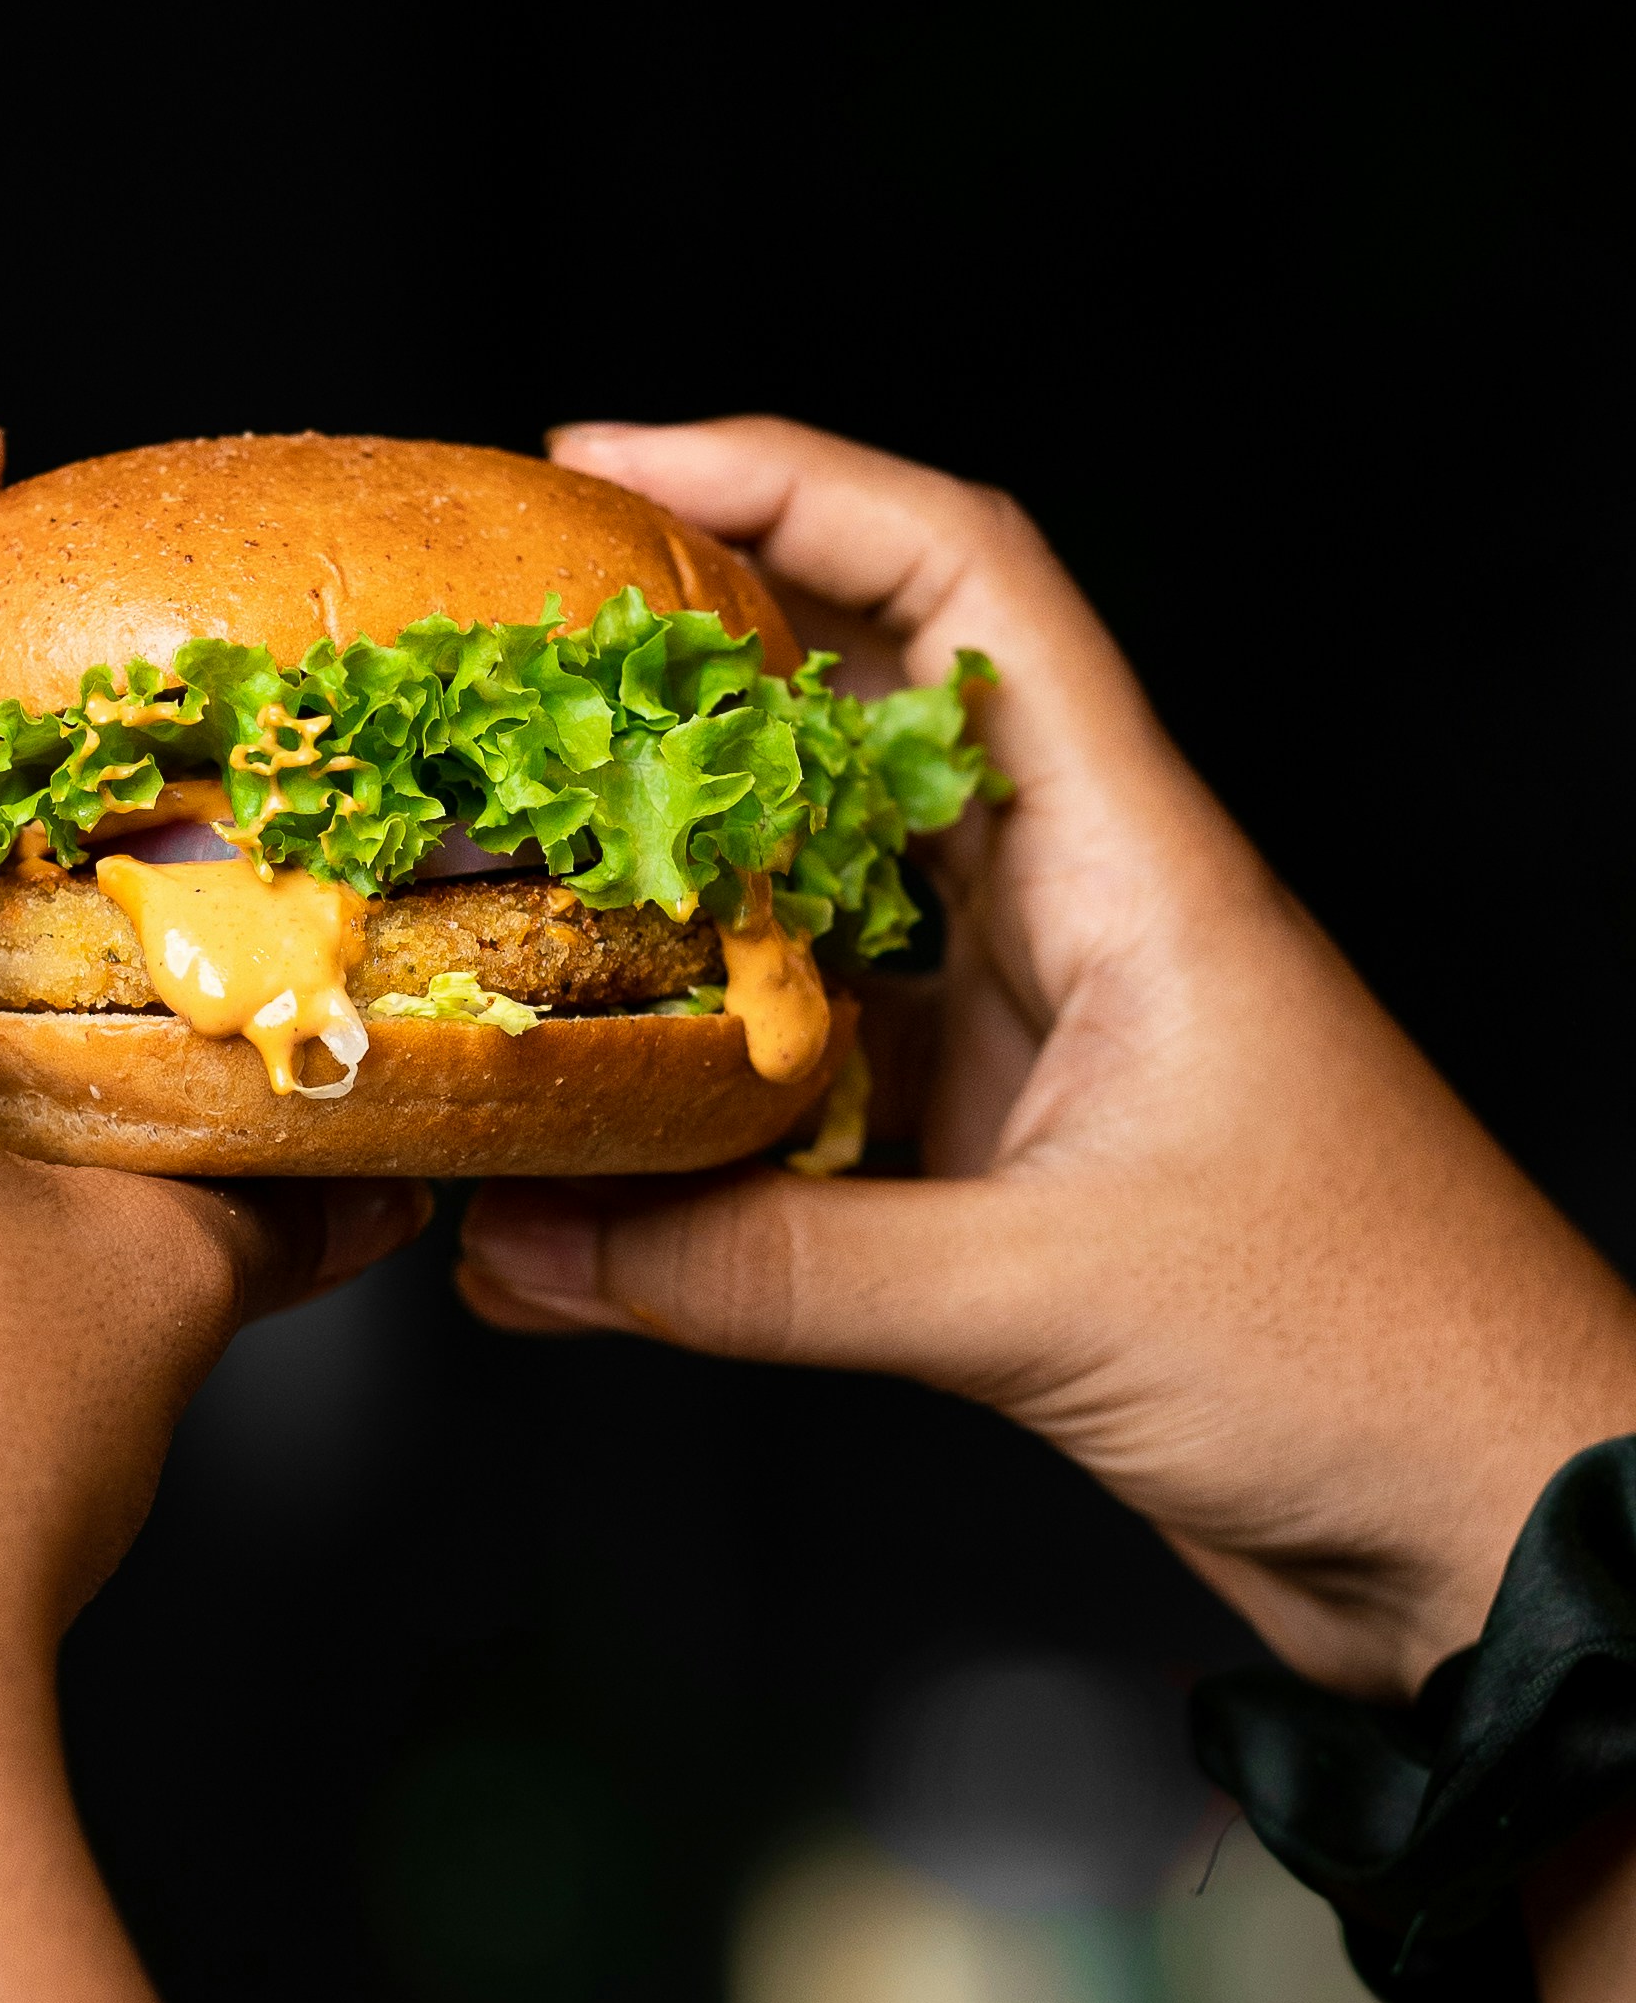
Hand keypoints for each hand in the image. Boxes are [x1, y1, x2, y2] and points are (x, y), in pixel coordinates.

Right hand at [460, 417, 1635, 1702]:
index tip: (603, 475)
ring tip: (494, 903)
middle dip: (678, 682)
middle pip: (856, 721)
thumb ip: (769, 1274)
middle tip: (495, 684)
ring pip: (820, 919)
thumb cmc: (1380, 1356)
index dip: (784, 486)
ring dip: (671, 913)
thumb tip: (534, 1243)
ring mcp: (1045, 1045)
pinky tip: (581, 1171)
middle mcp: (1083, 922)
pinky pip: (820, 1100)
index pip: (962, 579)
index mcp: (1136, 865)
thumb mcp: (1055, 1298)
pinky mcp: (1014, 1174)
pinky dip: (700, 1119)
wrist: (1507, 1527)